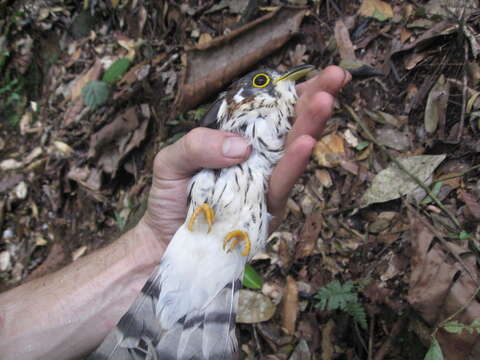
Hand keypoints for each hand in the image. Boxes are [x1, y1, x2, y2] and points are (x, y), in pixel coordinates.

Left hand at [140, 66, 350, 246]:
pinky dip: (292, 165)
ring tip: (324, 101)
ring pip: (291, 152)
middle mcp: (257, 159)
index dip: (293, 92)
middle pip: (289, 126)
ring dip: (309, 126)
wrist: (165, 241)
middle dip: (313, 100)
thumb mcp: (172, 160)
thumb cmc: (171, 197)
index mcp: (237, 141)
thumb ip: (198, 144)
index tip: (320, 72)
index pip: (269, 112)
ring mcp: (265, 184)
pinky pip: (280, 185)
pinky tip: (306, 143)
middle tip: (337, 76)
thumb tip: (242, 146)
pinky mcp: (267, 210)